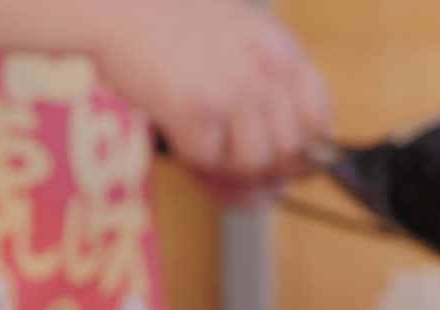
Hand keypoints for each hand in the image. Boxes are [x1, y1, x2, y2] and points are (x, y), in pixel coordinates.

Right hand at [92, 0, 332, 201]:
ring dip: (224, 162)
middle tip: (232, 162)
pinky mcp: (197, 110)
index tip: (285, 159)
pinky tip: (176, 129)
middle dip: (261, 165)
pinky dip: (189, 153)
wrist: (121, 7)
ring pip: (251, 161)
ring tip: (201, 140)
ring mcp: (233, 90)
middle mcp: (266, 69)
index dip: (304, 147)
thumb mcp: (241, 35)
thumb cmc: (171, 20)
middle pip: (288, 149)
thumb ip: (267, 79)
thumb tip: (284, 151)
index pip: (319, 117)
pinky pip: (206, 158)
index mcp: (283, 49)